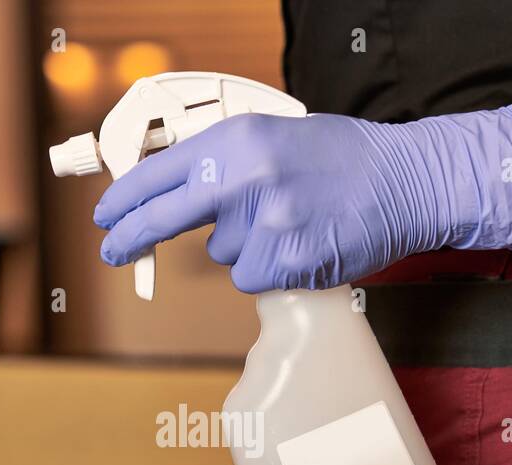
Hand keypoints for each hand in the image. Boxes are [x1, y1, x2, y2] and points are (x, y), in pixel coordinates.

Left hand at [94, 105, 511, 292]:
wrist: (405, 183)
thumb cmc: (343, 159)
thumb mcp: (274, 138)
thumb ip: (224, 162)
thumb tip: (172, 192)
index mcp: (238, 140)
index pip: (160, 172)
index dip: (125, 198)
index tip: (107, 214)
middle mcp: (244, 179)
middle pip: (165, 218)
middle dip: (132, 237)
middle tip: (113, 250)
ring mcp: (263, 226)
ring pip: (224, 255)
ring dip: (244, 247)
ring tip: (290, 222)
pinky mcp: (284, 264)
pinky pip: (254, 278)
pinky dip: (271, 269)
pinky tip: (301, 244)